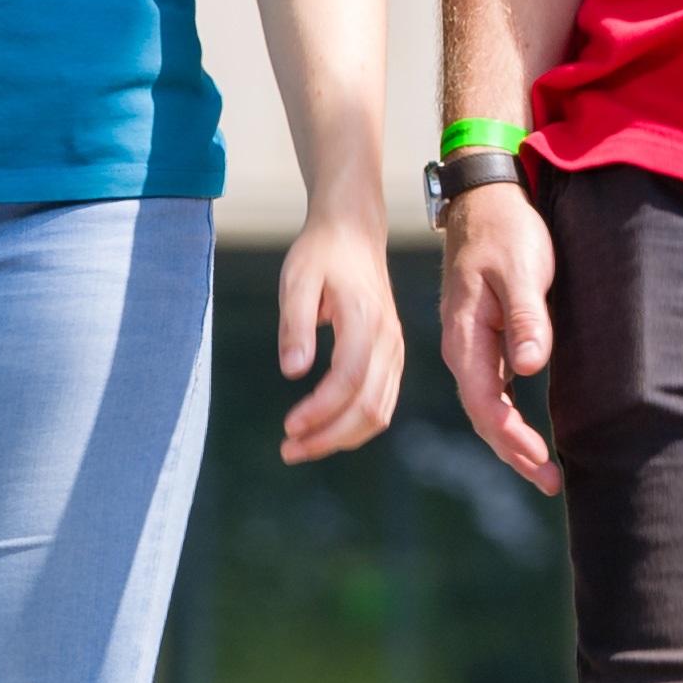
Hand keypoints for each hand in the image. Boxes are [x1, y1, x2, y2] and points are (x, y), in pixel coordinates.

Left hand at [269, 205, 407, 463]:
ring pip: (379, 411)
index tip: (288, 427)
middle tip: (288, 451)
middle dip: (329, 436)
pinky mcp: (392, 355)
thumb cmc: (321, 254)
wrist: (354, 232)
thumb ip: (295, 325)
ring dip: (342, 437)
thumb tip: (293, 372)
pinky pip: (382, 402)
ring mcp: (394, 349)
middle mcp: (388, 338)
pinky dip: (356, 426)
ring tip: (301, 447)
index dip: (320, 410)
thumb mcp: (297, 280)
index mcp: (365, 318)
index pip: (349, 378)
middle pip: (368, 405)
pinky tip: (326, 430)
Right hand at [436, 183, 561, 492]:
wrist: (486, 201)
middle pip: (484, 415)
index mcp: (464, 336)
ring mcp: (472, 346)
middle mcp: (462, 348)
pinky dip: (511, 416)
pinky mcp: (486, 340)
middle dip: (515, 452)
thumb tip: (530, 366)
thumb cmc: (507, 232)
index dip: (511, 437)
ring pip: (489, 406)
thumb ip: (525, 317)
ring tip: (545, 473)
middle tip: (553, 483)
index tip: (541, 462)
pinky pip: (495, 390)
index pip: (484, 402)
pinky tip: (528, 434)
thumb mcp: (521, 269)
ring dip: (513, 441)